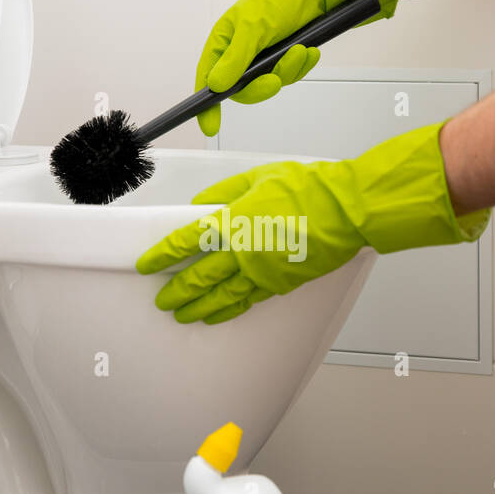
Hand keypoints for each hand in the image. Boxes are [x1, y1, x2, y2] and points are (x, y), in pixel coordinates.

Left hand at [137, 122, 490, 323]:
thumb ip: (225, 192)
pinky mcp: (281, 284)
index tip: (147, 264)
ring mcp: (262, 272)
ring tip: (183, 315)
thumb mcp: (259, 177)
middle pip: (199, 277)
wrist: (348, 211)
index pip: (186, 241)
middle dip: (177, 291)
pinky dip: (229, 310)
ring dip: (198, 308)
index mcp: (234, 221)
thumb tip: (202, 203)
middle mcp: (243, 251)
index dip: (162, 254)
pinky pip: (248, 301)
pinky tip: (218, 315)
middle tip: (163, 300)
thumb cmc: (310, 189)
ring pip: (221, 297)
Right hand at [194, 0, 404, 136]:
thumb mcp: (254, 26)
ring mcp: (264, 56)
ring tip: (301, 50)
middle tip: (276, 81)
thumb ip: (235, 58)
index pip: (207, 77)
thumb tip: (215, 85)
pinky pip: (289, 76)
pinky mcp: (285, 58)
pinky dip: (300, 67)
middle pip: (242, 88)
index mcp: (224, 40)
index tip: (210, 127)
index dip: (206, 103)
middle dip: (261, 87)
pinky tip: (310, 51)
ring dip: (287, 71)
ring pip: (270, 83)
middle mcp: (240, 51)